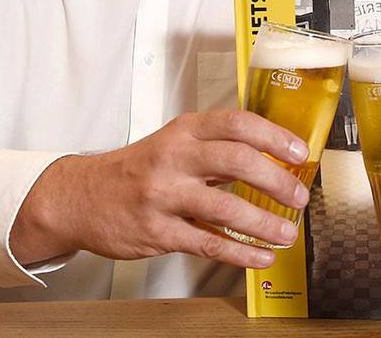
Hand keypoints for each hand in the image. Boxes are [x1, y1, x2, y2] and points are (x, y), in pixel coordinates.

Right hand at [11, 110, 310, 268]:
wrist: (80, 197)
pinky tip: (261, 256)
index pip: (237, 124)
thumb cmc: (136, 170)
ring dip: (264, 223)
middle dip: (277, 180)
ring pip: (225, 207)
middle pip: (237, 161)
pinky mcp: (157, 232)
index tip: (300, 152)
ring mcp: (164, 196)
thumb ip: (217, 150)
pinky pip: (207, 242)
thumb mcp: (173, 145)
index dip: (274, 136)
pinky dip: (240, 252)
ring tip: (288, 233)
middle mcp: (174, 159)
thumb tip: (273, 160)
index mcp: (184, 132)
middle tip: (299, 196)